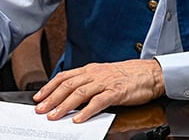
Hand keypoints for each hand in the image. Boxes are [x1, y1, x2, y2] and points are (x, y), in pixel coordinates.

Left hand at [33, 59, 164, 122]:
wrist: (150, 73)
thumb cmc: (127, 75)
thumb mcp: (103, 74)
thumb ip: (87, 81)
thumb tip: (70, 92)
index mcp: (90, 69)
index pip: (64, 77)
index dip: (49, 87)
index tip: (38, 97)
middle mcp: (94, 74)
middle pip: (68, 85)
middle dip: (51, 98)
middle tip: (40, 109)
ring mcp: (105, 83)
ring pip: (79, 93)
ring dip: (64, 106)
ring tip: (54, 116)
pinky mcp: (116, 92)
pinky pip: (98, 102)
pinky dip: (86, 111)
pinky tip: (78, 119)